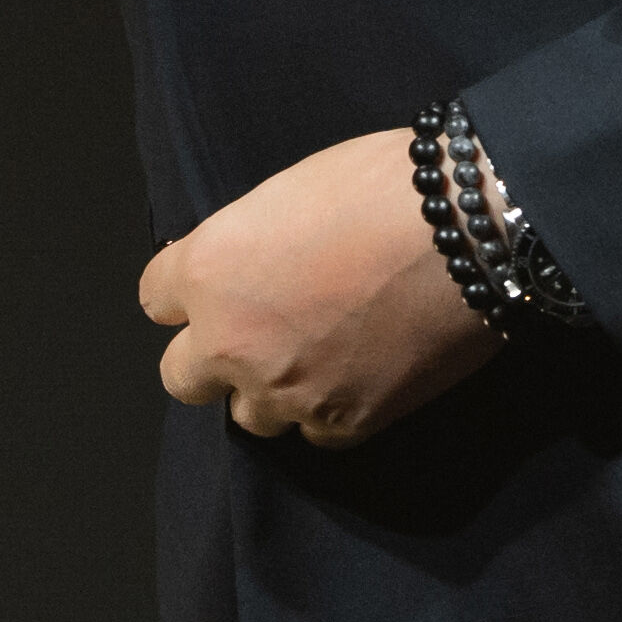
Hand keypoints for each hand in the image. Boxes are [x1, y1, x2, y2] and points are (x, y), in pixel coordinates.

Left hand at [143, 127, 499, 448]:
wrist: (465, 231)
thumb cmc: (378, 186)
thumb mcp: (284, 195)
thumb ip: (244, 245)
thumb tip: (241, 267)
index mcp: (207, 272)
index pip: (156, 300)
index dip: (190, 291)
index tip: (221, 284)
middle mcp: (231, 342)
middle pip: (182, 377)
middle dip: (213, 357)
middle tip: (258, 334)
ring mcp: (286, 391)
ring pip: (250, 416)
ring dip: (271, 391)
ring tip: (315, 358)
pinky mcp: (345, 424)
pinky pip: (316, 436)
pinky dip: (329, 411)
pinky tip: (358, 378)